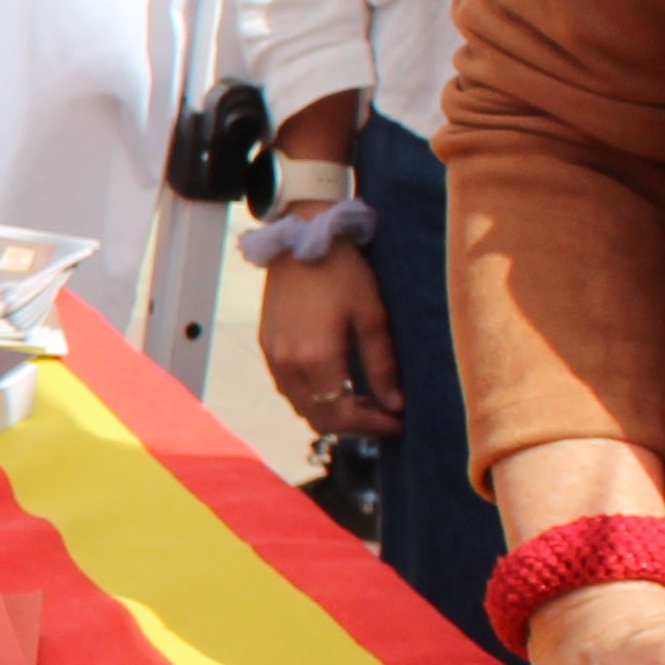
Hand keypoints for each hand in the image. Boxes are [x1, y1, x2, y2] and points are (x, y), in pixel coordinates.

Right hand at [258, 240, 402, 440]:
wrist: (301, 240)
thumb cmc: (343, 272)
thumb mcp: (372, 316)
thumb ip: (382, 365)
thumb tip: (395, 404)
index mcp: (316, 358)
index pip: (343, 413)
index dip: (372, 425)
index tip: (397, 424)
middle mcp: (288, 364)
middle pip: (319, 417)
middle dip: (354, 424)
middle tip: (383, 415)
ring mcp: (273, 356)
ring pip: (301, 406)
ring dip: (331, 412)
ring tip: (362, 402)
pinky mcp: (267, 346)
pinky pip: (288, 388)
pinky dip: (312, 397)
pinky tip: (335, 385)